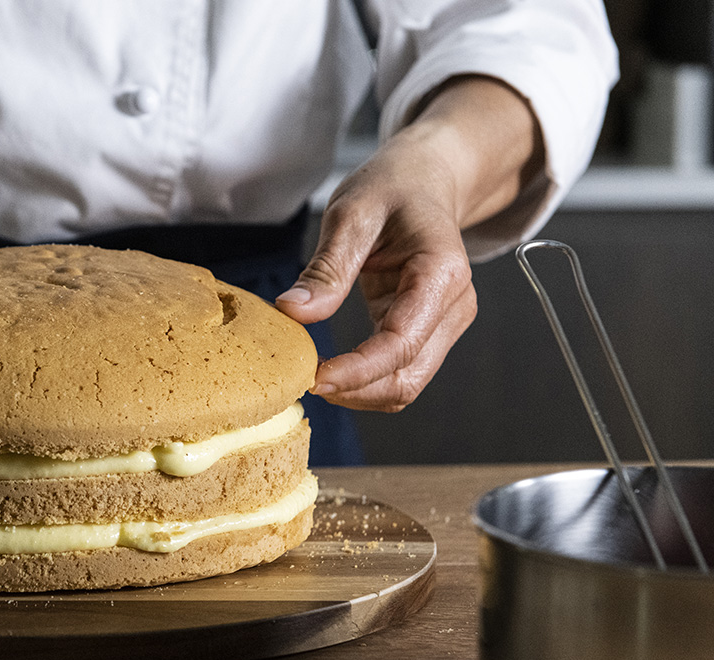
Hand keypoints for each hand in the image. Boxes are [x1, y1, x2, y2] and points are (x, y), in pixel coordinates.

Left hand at [277, 76, 541, 411]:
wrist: (425, 180)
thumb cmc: (390, 188)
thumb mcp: (351, 214)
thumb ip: (326, 268)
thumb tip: (292, 313)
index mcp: (441, 272)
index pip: (400, 343)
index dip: (357, 370)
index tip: (313, 378)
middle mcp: (454, 305)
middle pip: (407, 376)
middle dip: (355, 390)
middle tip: (301, 380)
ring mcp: (445, 323)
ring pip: (406, 384)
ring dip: (360, 392)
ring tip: (311, 375)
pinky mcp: (429, 331)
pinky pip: (399, 372)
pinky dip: (365, 381)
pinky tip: (331, 369)